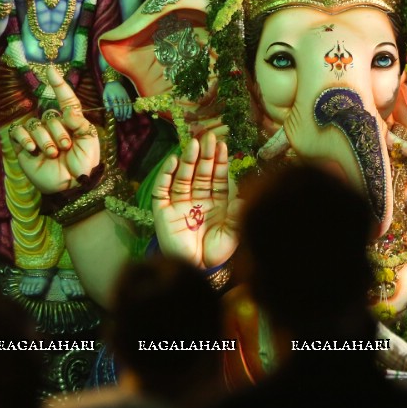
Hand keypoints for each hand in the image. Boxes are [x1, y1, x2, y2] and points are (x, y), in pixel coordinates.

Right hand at [8, 70, 101, 193]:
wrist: (74, 185)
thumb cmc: (85, 162)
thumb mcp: (89, 139)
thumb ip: (78, 120)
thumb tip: (65, 109)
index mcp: (71, 121)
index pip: (65, 99)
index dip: (59, 85)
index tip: (51, 70)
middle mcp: (54, 125)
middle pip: (50, 115)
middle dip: (59, 132)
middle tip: (66, 148)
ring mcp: (38, 135)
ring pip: (35, 124)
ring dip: (46, 139)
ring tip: (53, 154)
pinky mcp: (24, 147)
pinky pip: (18, 132)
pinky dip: (25, 138)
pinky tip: (33, 149)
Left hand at [103, 80, 131, 121]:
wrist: (114, 82)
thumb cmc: (108, 90)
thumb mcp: (104, 95)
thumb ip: (106, 103)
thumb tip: (108, 111)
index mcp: (113, 97)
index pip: (116, 106)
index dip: (117, 112)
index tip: (117, 117)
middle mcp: (120, 97)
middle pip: (122, 107)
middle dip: (122, 114)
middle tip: (121, 120)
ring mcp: (124, 96)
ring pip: (126, 106)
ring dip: (126, 113)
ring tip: (124, 119)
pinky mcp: (127, 96)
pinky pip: (130, 104)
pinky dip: (130, 110)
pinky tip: (129, 115)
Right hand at [152, 133, 238, 268]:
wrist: (196, 271)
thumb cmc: (216, 254)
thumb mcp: (232, 233)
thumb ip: (237, 214)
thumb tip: (243, 196)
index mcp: (216, 203)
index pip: (218, 177)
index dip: (220, 161)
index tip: (222, 144)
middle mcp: (198, 200)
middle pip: (201, 173)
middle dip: (205, 155)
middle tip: (209, 136)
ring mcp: (180, 204)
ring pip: (183, 177)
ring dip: (187, 160)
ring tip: (193, 143)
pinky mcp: (163, 211)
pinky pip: (163, 190)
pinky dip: (166, 175)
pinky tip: (173, 161)